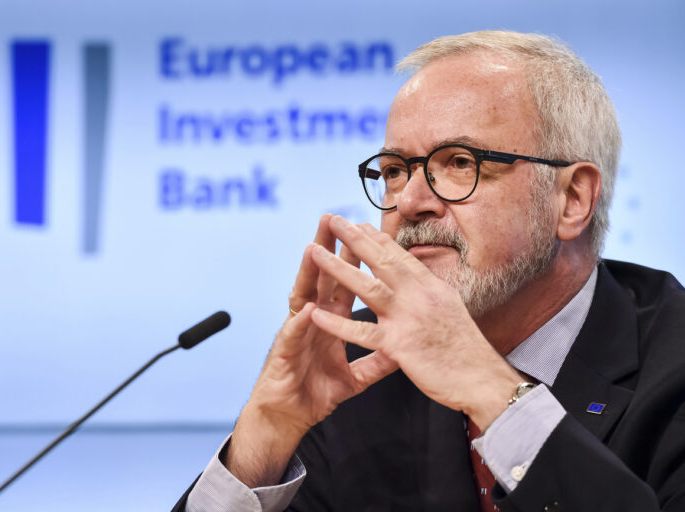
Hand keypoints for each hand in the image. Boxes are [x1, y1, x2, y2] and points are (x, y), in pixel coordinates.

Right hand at [226, 214, 398, 486]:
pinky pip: (293, 336)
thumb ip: (376, 361)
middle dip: (327, 249)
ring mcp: (296, 334)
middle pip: (322, 279)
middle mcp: (312, 321)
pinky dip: (299, 323)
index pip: (343, 284)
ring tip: (314, 249)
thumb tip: (401, 349)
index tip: (367, 234)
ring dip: (307, 274)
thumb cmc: (315, 393)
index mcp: (329, 322)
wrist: (288, 417)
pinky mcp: (284, 354)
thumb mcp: (354, 377)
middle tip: (334, 220)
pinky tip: (305, 309)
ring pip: (302, 297)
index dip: (354, 261)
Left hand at [309, 216, 521, 430]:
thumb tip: (418, 279)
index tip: (359, 224)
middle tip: (334, 221)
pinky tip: (316, 314)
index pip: (400, 256)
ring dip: (338, 269)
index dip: (377, 239)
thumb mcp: (451, 309)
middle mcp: (420, 296)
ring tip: (314, 252)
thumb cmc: (467, 350)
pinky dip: (338, 324)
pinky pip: (362, 332)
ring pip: (367, 287)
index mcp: (432, 287)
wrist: (483, 380)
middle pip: (382, 261)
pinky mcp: (399, 345)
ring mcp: (409, 318)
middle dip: (355, 239)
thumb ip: (429, 293)